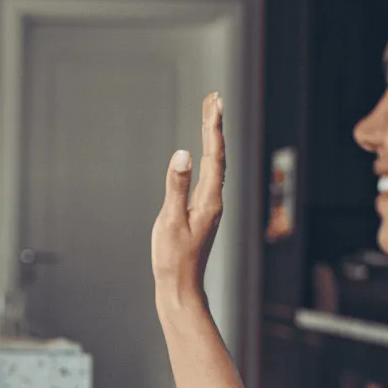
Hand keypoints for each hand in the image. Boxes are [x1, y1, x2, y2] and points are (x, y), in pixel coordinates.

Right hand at [151, 92, 224, 304]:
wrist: (180, 289)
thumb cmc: (173, 259)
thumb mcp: (170, 221)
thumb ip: (176, 186)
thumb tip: (183, 154)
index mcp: (209, 200)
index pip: (214, 155)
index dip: (212, 126)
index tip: (213, 102)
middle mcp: (213, 200)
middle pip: (217, 155)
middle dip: (214, 125)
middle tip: (213, 99)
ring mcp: (208, 207)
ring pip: (214, 165)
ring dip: (211, 139)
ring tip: (209, 117)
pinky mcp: (201, 214)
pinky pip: (207, 177)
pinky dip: (206, 157)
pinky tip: (203, 156)